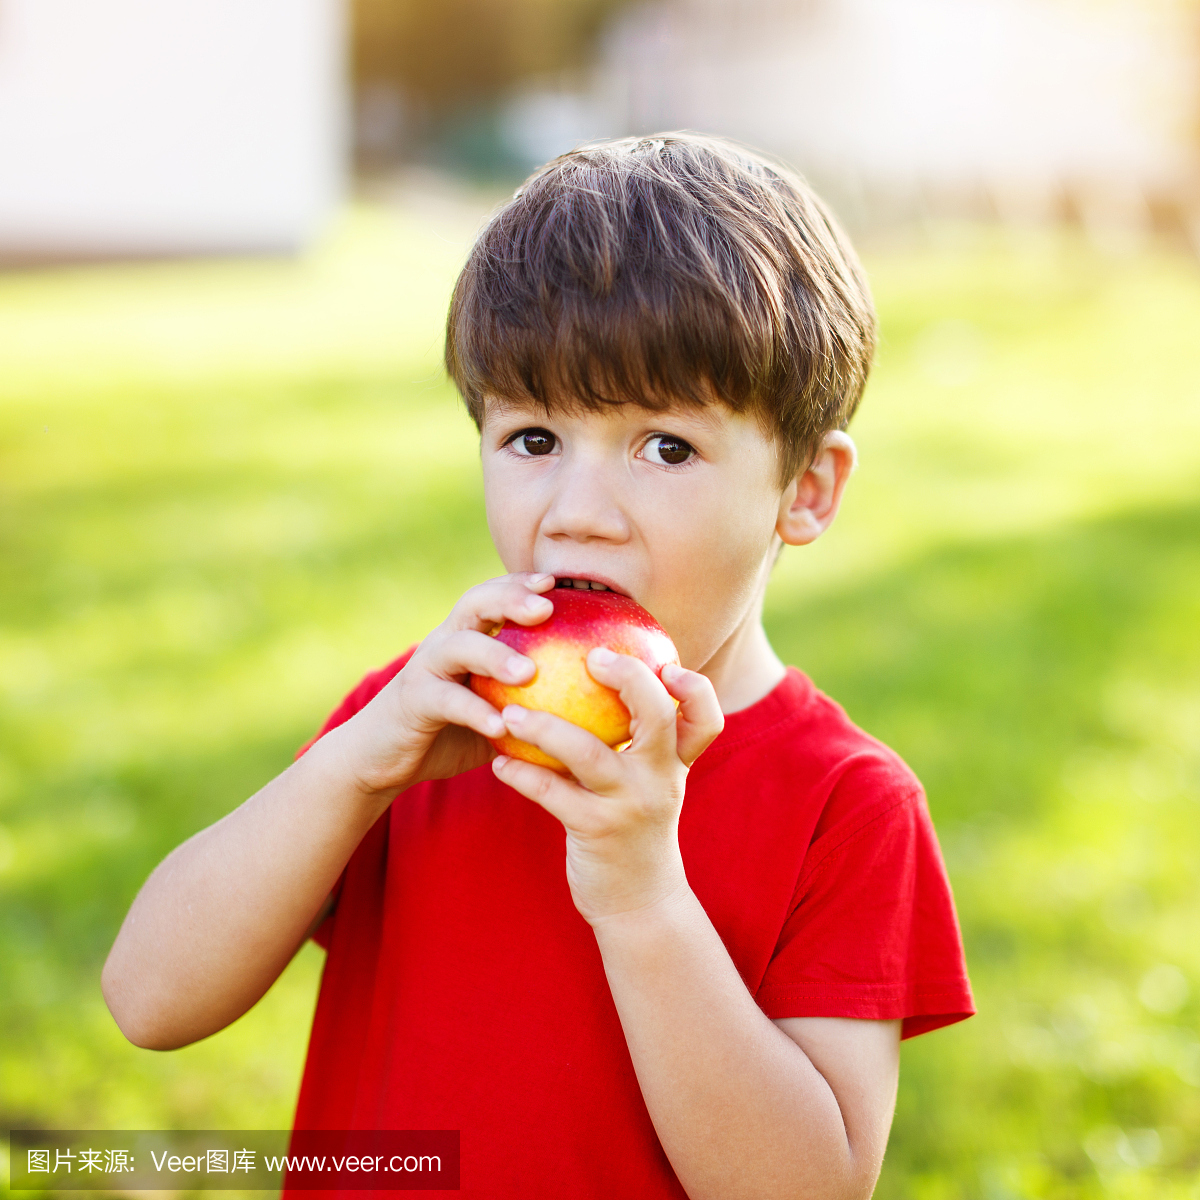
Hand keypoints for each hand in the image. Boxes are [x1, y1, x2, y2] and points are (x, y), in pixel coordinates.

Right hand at [335, 573, 556, 796]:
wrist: (382, 757)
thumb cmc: (449, 732)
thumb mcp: (494, 708)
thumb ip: (529, 698)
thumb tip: (591, 701)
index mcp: (467, 636)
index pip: (495, 596)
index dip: (522, 584)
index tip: (557, 582)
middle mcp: (445, 643)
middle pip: (475, 604)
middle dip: (510, 599)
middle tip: (545, 608)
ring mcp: (426, 669)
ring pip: (458, 646)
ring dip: (493, 655)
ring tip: (528, 672)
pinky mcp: (412, 702)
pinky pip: (445, 701)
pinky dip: (474, 712)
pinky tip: (501, 727)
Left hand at [490, 651, 724, 923]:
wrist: (638, 904)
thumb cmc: (634, 830)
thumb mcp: (649, 786)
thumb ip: (637, 745)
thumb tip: (597, 685)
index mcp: (675, 764)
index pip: (705, 717)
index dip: (693, 686)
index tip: (666, 662)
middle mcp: (659, 779)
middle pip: (656, 716)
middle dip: (628, 677)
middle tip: (590, 655)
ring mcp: (629, 804)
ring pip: (587, 752)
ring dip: (543, 725)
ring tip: (510, 712)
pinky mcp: (596, 830)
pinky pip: (551, 792)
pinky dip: (521, 774)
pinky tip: (499, 762)